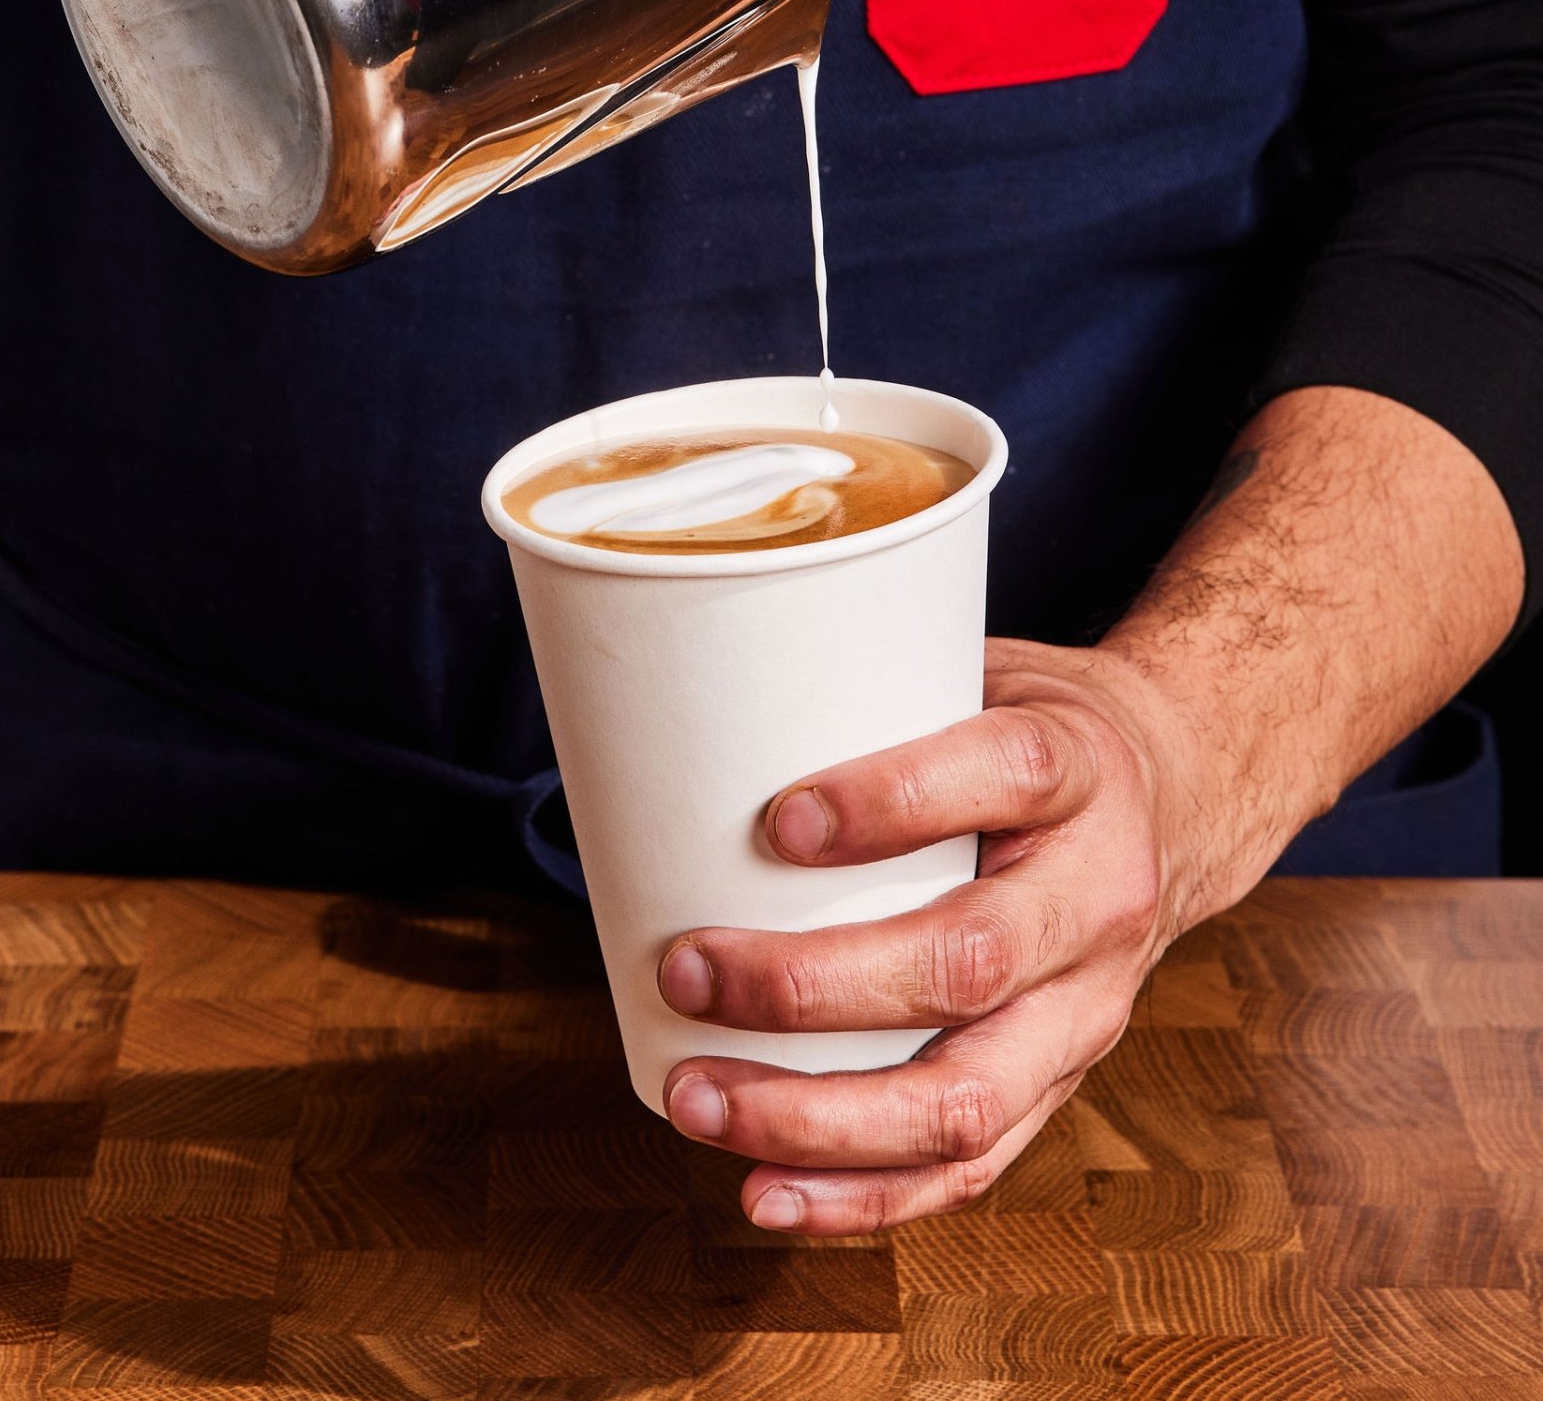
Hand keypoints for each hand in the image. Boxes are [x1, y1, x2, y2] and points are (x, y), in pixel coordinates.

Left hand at [655, 639, 1204, 1236]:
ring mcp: (1088, 1009)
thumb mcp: (983, 668)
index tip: (778, 820)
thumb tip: (698, 696)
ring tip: (698, 1097)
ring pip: (965, 1096)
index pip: (1005, 776)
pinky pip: (969, 1166)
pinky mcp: (1062, 1083)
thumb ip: (872, 687)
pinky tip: (765, 1191)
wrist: (1177, 798)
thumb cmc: (1037, 727)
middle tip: (687, 971)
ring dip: (818, 1117)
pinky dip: (861, 1196)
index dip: (893, 800)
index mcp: (1080, 768)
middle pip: (970, 963)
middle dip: (813, 986)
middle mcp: (1097, 897)